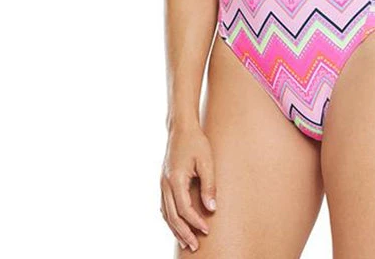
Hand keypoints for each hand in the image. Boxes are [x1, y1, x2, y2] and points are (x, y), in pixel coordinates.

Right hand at [159, 121, 217, 250]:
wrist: (181, 128)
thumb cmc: (196, 142)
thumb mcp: (206, 161)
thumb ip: (209, 185)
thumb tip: (211, 208)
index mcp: (175, 179)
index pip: (184, 209)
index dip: (195, 222)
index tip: (206, 230)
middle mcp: (165, 184)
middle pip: (172, 216)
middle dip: (184, 232)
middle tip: (194, 246)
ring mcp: (162, 183)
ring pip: (166, 213)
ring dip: (175, 229)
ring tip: (185, 241)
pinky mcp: (164, 181)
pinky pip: (164, 205)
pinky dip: (170, 218)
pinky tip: (176, 225)